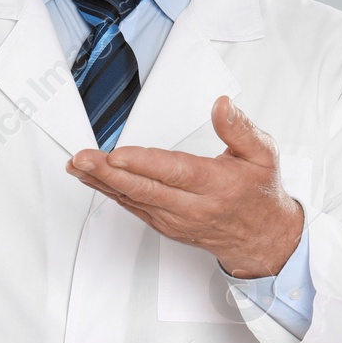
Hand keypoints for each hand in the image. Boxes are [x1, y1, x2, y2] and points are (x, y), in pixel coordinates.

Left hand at [65, 95, 304, 277]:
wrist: (262, 238)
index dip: (144, 164)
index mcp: (217, 185)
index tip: (117, 155)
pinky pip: (133, 207)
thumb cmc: (259, 192)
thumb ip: (240, 128)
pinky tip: (92, 178)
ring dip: (102, 182)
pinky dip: (110, 192)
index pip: (175, 173)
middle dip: (109, 173)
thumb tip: (222, 104)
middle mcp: (193, 207)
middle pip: (145, 189)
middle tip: (83, 159)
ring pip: (133, 199)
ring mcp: (175, 220)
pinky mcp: (164, 225)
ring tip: (78, 164)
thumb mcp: (263, 154)